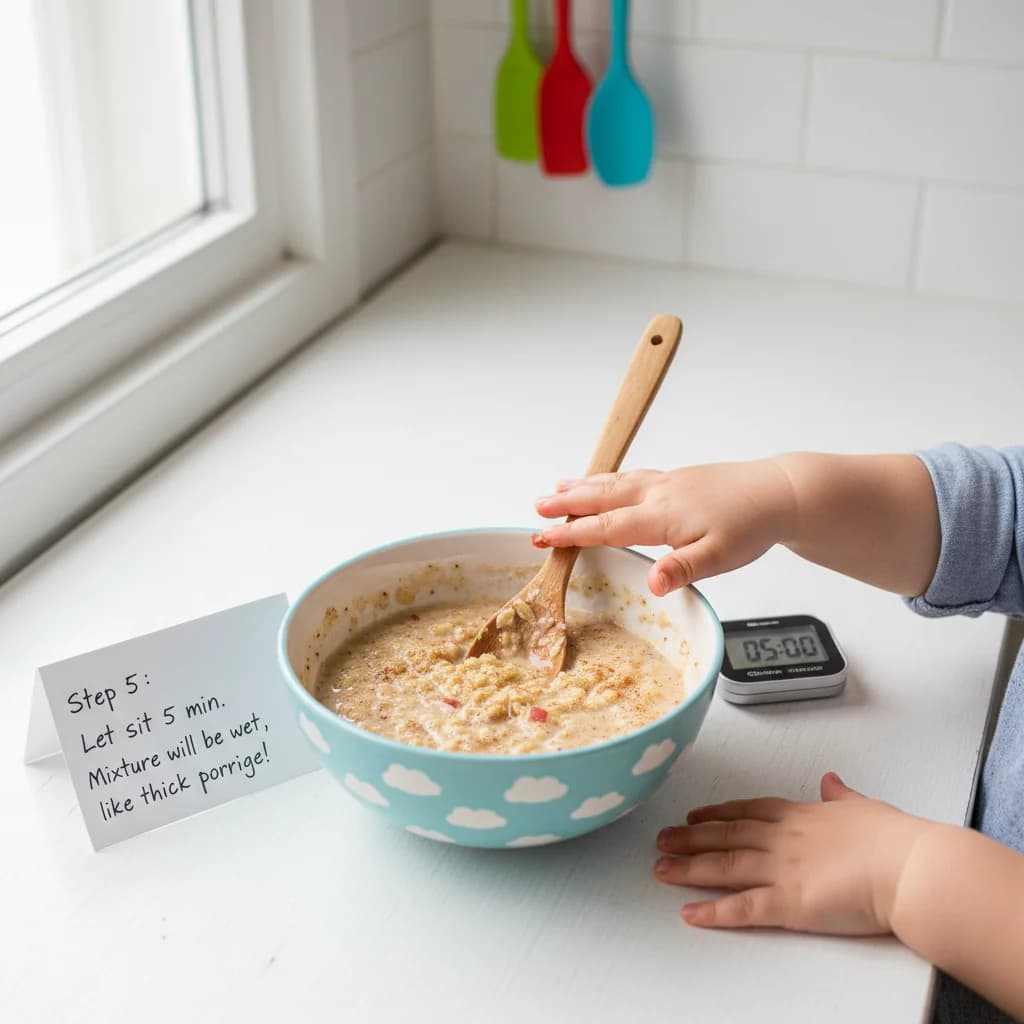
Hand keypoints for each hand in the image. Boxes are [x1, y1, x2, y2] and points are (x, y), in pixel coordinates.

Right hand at [534, 461, 796, 595]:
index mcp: (662, 516)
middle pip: (603, 497)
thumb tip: (652, 584)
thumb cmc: (751, 525)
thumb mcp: (720, 557)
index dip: (572, 533)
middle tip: (537, 507)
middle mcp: (659, 494)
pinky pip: (631, 476)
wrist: (781, 491)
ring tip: (558, 488)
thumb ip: (683, 569)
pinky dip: (609, 479)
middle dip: (567, 503)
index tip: (542, 536)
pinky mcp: (678, 479)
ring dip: (584, 486)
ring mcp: (667, 483)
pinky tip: (607, 481)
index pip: (607, 526)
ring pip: (616, 482)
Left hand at [654, 772, 936, 934]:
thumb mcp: (865, 806)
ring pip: (724, 865)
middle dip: (690, 838)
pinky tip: (689, 912)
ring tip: (660, 869)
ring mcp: (782, 869)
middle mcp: (783, 839)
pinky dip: (713, 911)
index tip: (695, 814)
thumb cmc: (896, 840)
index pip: (749, 811)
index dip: (718, 813)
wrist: (910, 866)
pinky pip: (742, 908)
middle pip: (726, 835)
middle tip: (662, 838)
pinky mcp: (789, 902)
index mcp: (802, 815)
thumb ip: (843, 796)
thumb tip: (832, 781)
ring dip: (688, 868)